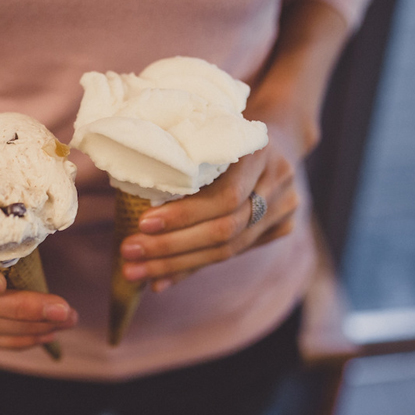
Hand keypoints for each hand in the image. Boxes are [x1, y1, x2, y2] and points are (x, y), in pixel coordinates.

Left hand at [119, 88, 311, 291]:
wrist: (277, 135)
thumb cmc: (223, 134)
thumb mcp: (206, 135)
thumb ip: (183, 164)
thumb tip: (129, 200)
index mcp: (258, 150)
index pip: (224, 196)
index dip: (184, 215)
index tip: (142, 224)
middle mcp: (278, 180)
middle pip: (226, 228)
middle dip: (173, 247)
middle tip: (131, 255)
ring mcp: (285, 207)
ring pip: (228, 248)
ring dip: (177, 265)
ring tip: (139, 273)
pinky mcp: (281, 227)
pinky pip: (231, 254)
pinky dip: (192, 267)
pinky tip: (161, 280)